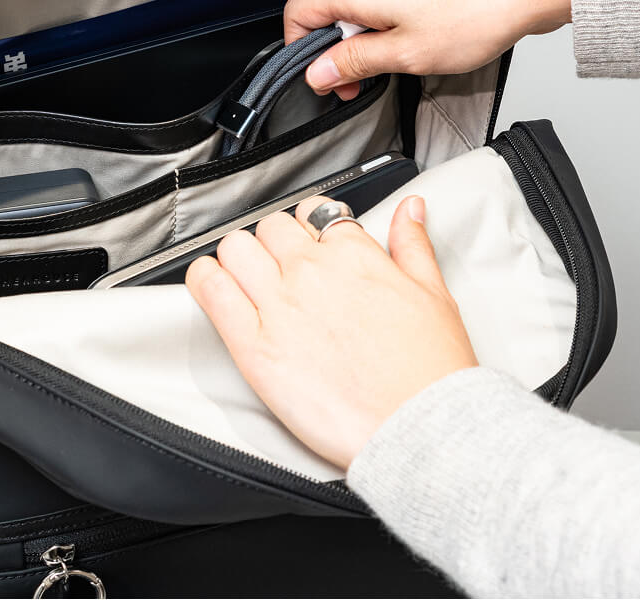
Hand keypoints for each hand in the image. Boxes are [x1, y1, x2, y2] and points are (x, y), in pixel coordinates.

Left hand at [185, 195, 477, 469]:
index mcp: (354, 255)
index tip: (309, 245)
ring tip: (248, 279)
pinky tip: (213, 285)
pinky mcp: (254, 345)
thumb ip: (413, 244)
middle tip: (282, 268)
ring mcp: (279, 305)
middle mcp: (312, 271)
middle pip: (270, 227)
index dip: (308, 227)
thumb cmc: (429, 372)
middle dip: (274, 243)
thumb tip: (408, 209)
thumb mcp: (435, 295)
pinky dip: (205, 280)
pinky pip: (211, 290)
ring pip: (235, 247)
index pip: (313, 212)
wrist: (419, 430)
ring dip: (238, 257)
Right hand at [284, 0, 570, 99]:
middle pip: (325, 9)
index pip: (298, 12)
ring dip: (360, 37)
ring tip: (391, 62)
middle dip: (335, 49)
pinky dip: (381, 20)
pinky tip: (408, 39)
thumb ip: (354, 63)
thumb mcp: (405, 54)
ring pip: (354, 2)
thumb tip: (319, 72)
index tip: (324, 77)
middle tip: (359, 82)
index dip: (301, 50)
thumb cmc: (476, 15)